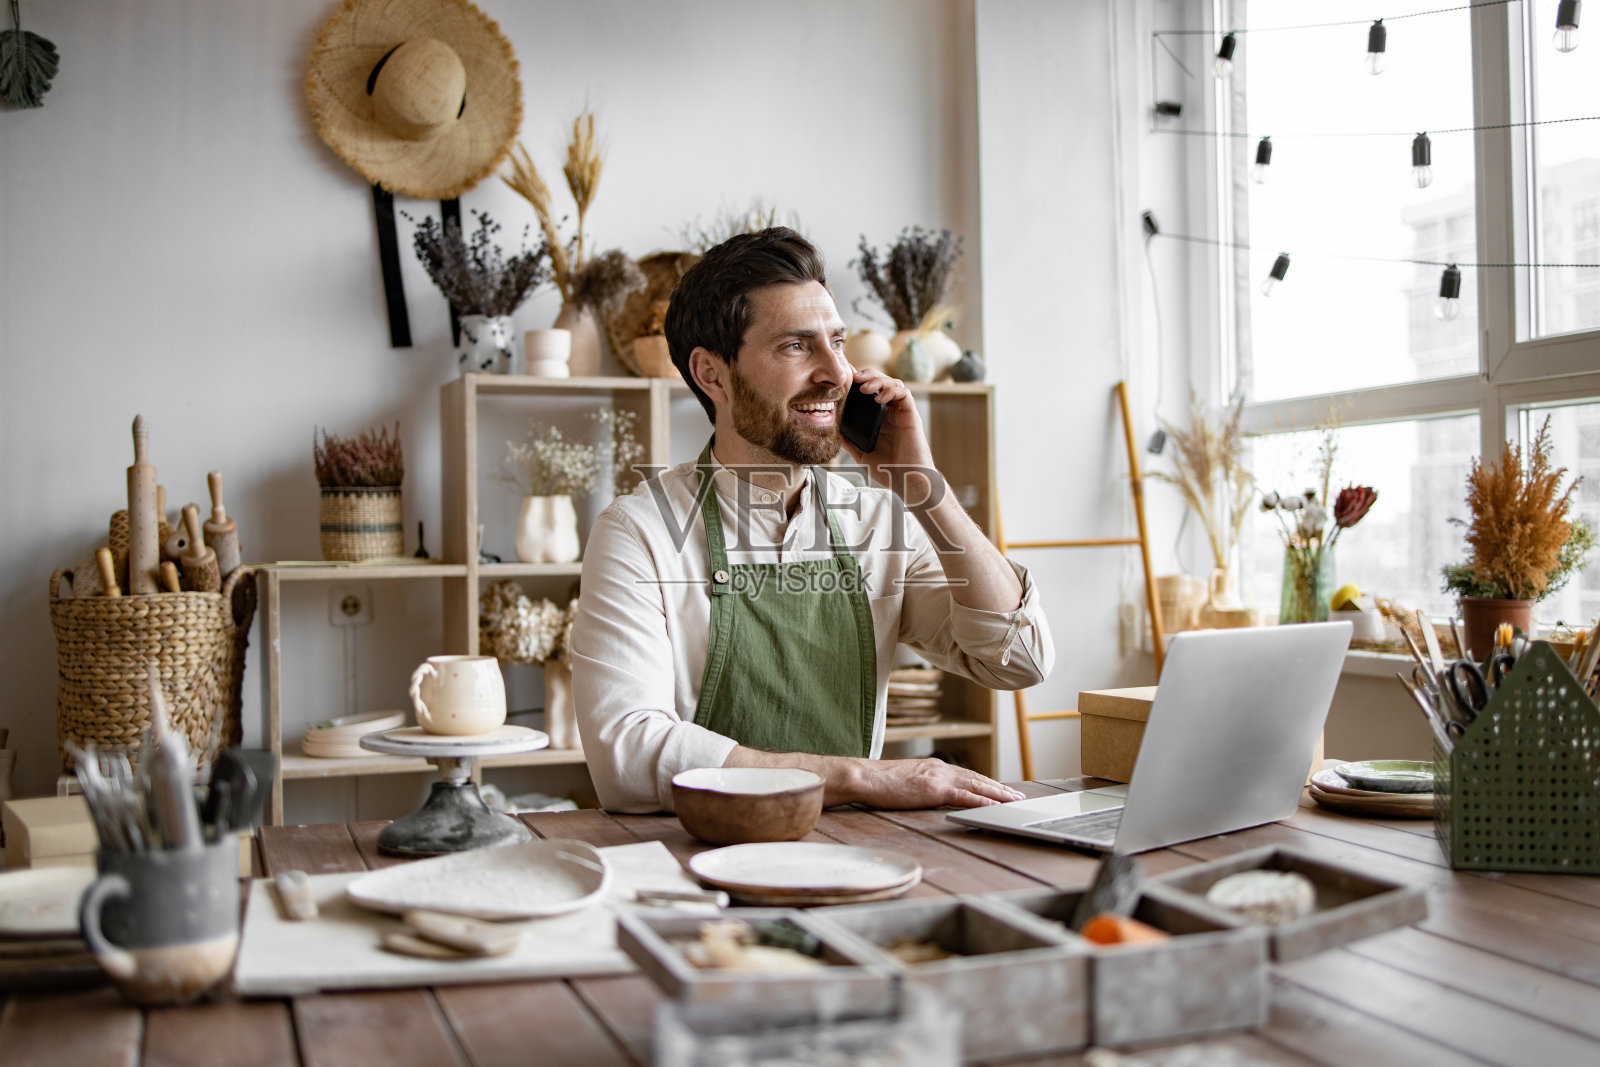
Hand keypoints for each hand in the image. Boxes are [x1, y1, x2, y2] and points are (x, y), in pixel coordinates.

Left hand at [839, 369, 935, 499]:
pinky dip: (892, 390)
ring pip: (894, 383)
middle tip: (854, 377)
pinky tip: (879, 398)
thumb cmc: (889, 471)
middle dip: (868, 375)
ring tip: (864, 387)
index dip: (859, 382)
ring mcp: (902, 413)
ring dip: (878, 380)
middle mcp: (891, 412)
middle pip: (882, 382)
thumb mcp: (862, 454)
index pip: (870, 392)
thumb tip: (833, 430)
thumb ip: (850, 441)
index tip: (845, 378)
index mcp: (880, 418)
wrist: (908, 482)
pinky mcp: (911, 416)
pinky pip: (904, 394)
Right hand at [846, 757, 1025, 809]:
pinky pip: (965, 796)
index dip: (985, 782)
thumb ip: (920, 785)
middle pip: (977, 778)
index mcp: (933, 766)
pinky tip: (995, 806)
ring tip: (1014, 801)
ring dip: (998, 793)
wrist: (864, 777)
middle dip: (999, 787)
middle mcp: (940, 768)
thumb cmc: (878, 782)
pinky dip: (983, 801)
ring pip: (977, 785)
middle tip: (1016, 795)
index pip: (966, 774)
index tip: (999, 788)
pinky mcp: (934, 790)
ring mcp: (938, 777)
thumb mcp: (905, 781)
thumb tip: (927, 793)